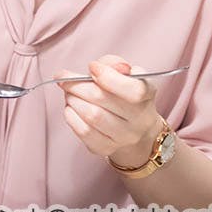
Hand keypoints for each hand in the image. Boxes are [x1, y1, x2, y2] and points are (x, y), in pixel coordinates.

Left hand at [54, 54, 163, 169]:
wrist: (133, 126)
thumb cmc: (123, 93)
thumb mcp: (124, 72)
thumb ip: (113, 64)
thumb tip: (97, 67)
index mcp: (147, 95)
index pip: (134, 90)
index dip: (108, 77)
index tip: (91, 67)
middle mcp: (140, 119)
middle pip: (102, 99)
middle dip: (77, 85)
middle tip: (64, 78)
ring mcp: (124, 137)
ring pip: (92, 116)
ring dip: (73, 100)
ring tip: (69, 93)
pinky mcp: (106, 148)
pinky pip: (84, 132)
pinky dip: (71, 116)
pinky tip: (71, 107)